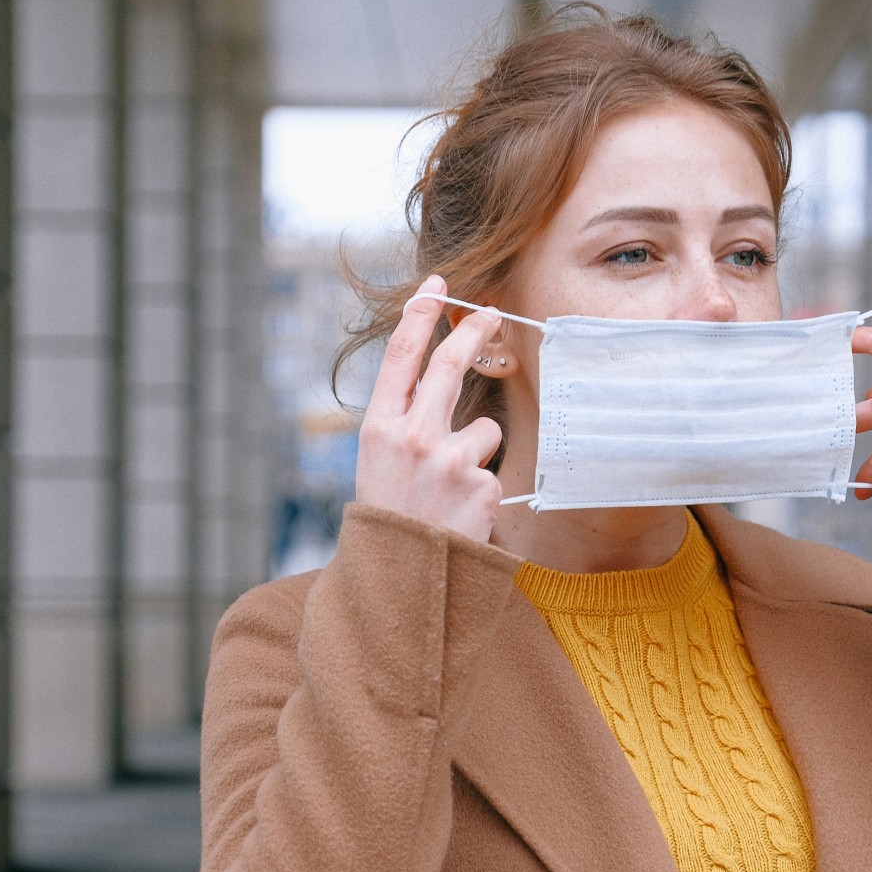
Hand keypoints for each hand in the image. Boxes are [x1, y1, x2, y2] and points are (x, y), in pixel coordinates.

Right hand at [354, 275, 506, 539]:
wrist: (399, 584)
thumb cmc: (390, 520)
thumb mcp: (379, 466)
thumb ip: (405, 423)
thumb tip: (443, 379)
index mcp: (378, 429)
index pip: (401, 358)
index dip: (420, 316)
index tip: (437, 287)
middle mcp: (412, 437)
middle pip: (451, 367)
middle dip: (474, 332)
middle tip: (492, 311)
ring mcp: (449, 461)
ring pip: (484, 430)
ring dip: (475, 454)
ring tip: (449, 493)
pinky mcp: (481, 487)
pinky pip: (493, 471)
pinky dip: (482, 490)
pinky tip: (461, 516)